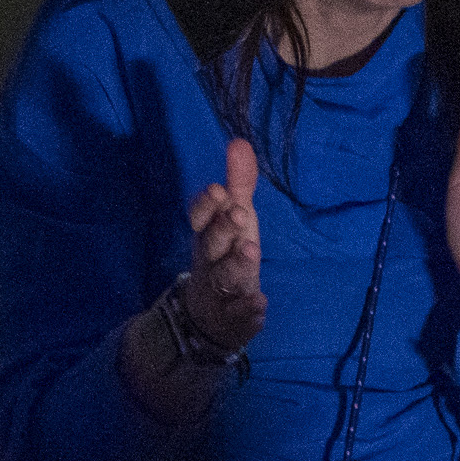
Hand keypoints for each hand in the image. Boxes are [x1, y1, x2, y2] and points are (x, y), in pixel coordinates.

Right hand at [177, 135, 269, 354]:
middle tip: (239, 214)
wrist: (212, 316)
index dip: (205, 207)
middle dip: (222, 229)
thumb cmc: (225, 255)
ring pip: (224, 278)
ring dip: (236, 264)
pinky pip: (238, 315)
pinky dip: (248, 310)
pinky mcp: (234, 318)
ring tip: (252, 251)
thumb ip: (239, 185)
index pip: (199, 219)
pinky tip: (260, 304)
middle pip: (211, 246)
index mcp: (209, 236)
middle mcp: (210, 262)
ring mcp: (220, 291)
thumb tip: (239, 142)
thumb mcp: (235, 220)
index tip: (217, 190)